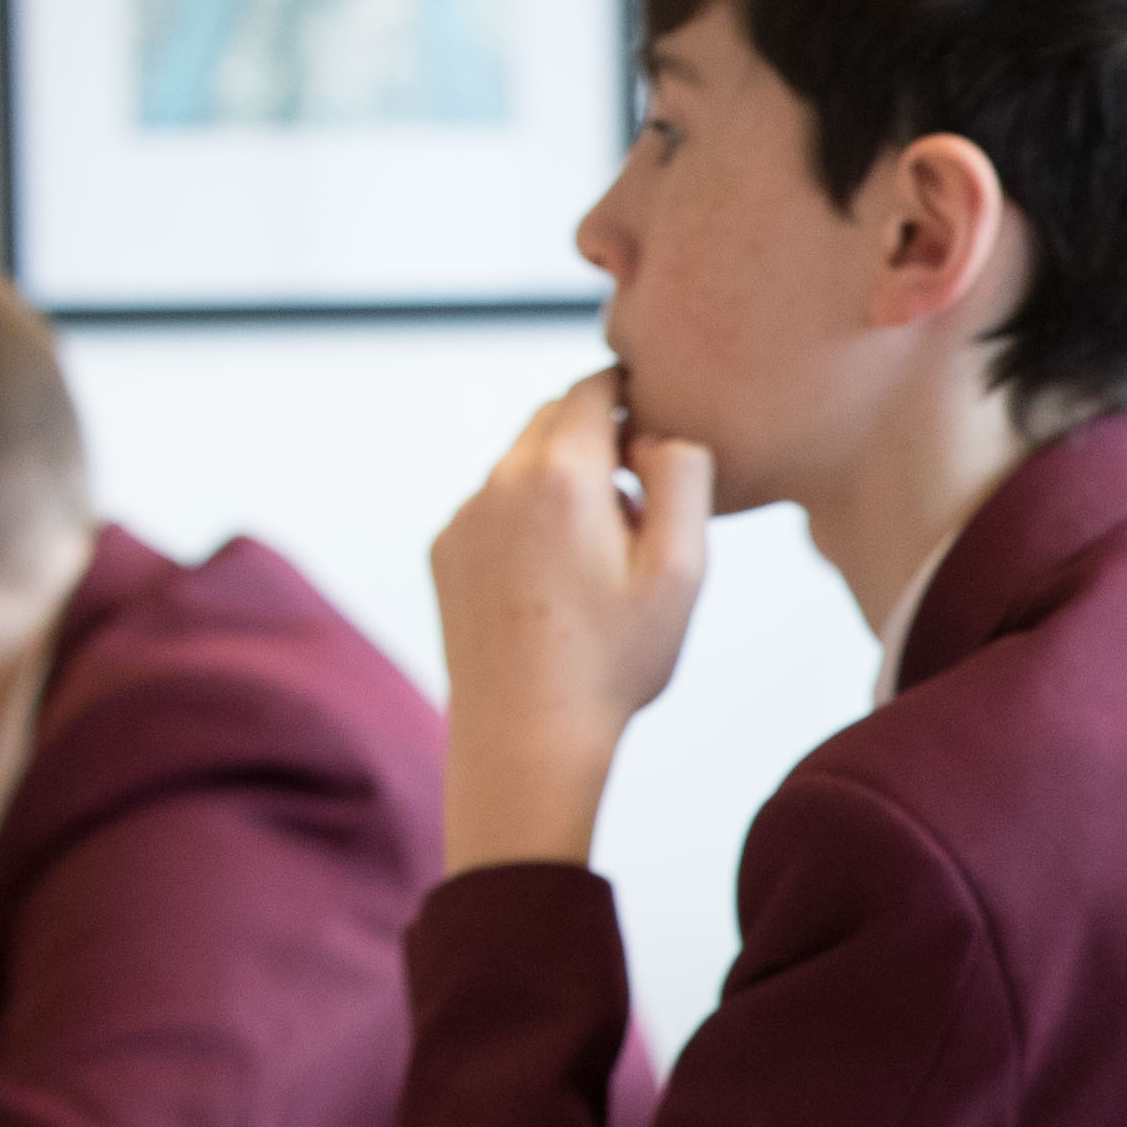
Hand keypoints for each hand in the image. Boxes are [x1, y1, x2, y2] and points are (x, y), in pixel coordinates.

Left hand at [432, 370, 711, 870]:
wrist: (525, 739)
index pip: (593, 387)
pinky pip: (494, 508)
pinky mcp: (443, 552)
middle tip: (638, 501)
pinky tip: (555, 585)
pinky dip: (528, 520)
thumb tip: (655, 433)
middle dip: (597, 439)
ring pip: (521, 464)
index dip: (631, 394)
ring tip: (599, 558)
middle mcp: (498, 482)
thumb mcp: (683, 568)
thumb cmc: (615, 660)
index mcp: (561, 474)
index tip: (655, 427)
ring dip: (562, 484)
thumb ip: (683, 475)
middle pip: (551, 418)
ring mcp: (463, 517)